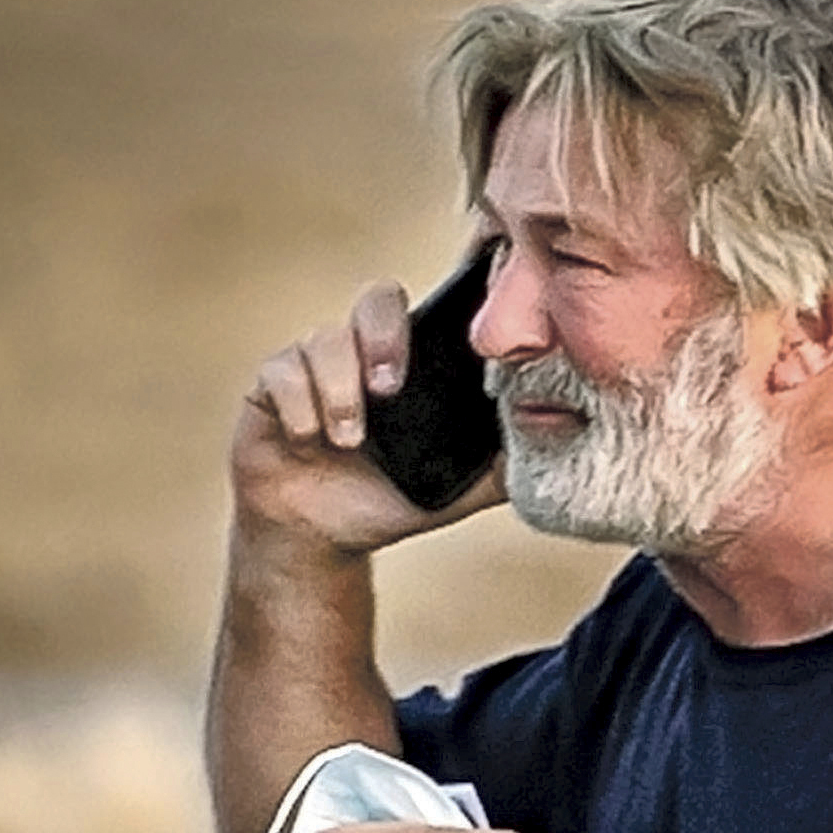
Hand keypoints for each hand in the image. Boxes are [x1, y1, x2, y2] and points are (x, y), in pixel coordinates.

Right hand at [231, 279, 505, 556]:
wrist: (323, 538)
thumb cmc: (390, 499)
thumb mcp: (457, 487)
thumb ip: (503, 463)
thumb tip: (561, 441)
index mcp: (413, 363)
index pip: (430, 308)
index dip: (447, 294)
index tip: (466, 316)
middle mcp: (364, 351)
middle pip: (378, 299)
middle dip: (384, 338)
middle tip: (391, 388)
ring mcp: (315, 362)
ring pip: (324, 340)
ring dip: (340, 392)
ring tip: (349, 441)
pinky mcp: (271, 384)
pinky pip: (282, 373)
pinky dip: (300, 409)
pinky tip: (309, 440)